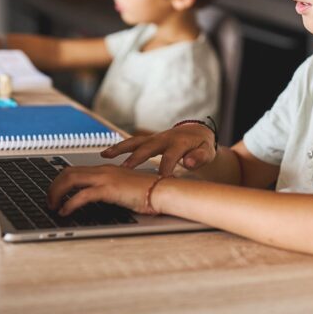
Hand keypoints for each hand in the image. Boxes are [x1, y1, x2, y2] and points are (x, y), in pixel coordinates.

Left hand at [46, 164, 158, 214]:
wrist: (163, 190)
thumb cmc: (148, 193)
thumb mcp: (124, 190)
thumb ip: (110, 190)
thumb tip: (97, 199)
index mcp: (106, 169)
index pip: (75, 170)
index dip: (60, 181)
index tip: (55, 194)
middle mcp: (103, 170)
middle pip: (68, 172)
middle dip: (53, 187)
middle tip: (49, 202)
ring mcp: (106, 178)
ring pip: (70, 180)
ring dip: (57, 193)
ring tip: (53, 207)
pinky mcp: (109, 189)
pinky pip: (82, 195)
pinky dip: (70, 204)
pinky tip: (65, 212)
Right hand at [101, 123, 216, 175]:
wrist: (198, 133)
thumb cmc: (202, 146)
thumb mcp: (207, 152)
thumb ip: (199, 158)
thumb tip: (188, 163)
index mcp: (179, 143)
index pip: (170, 156)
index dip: (165, 168)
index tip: (160, 180)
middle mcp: (164, 138)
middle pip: (148, 147)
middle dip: (137, 157)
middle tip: (125, 169)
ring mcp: (154, 138)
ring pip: (135, 142)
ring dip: (120, 148)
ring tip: (105, 155)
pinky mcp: (148, 140)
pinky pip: (131, 143)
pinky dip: (118, 148)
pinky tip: (104, 154)